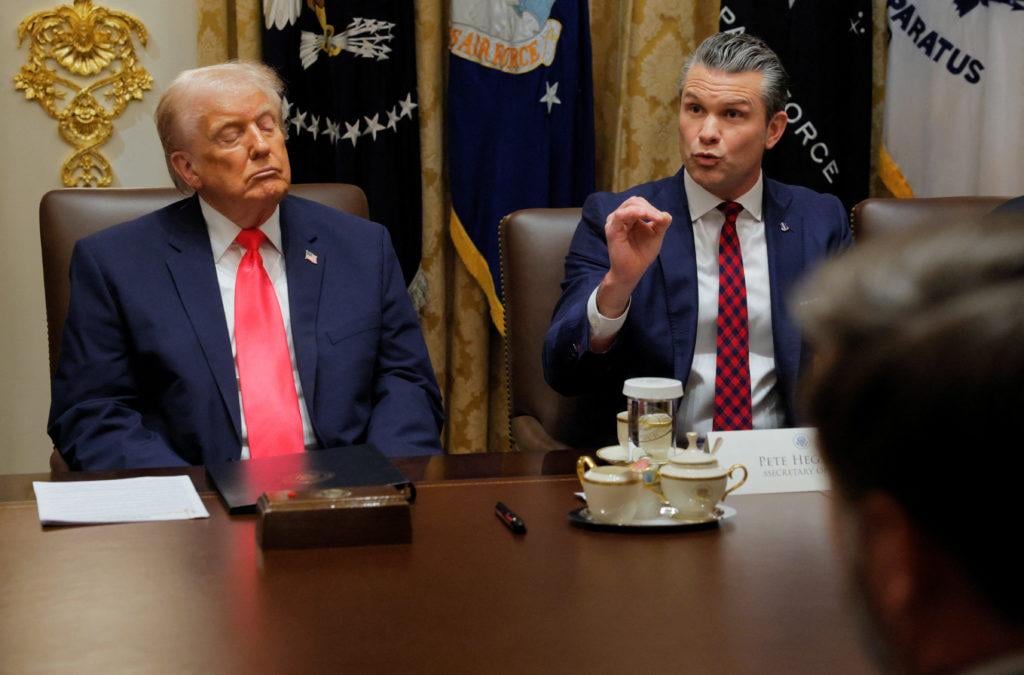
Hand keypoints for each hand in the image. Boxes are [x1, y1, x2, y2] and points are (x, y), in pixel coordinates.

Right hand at [597, 196, 671, 317]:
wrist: (632, 270)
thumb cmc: (642, 254)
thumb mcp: (656, 235)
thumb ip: (661, 223)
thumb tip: (665, 214)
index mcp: (630, 217)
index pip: (640, 204)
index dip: (652, 208)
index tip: (663, 219)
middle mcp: (620, 217)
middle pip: (635, 201)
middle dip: (649, 208)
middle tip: (659, 219)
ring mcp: (615, 222)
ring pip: (630, 205)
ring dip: (645, 209)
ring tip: (655, 218)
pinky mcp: (612, 229)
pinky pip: (621, 215)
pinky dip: (635, 212)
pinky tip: (645, 215)